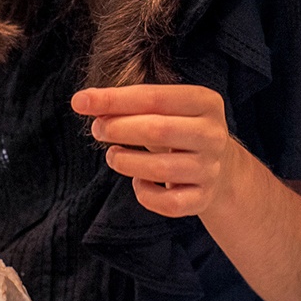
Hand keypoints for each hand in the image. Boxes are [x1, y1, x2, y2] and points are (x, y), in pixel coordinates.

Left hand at [75, 84, 251, 218]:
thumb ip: (129, 105)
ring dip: (126, 161)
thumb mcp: (163, 110)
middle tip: (97, 129)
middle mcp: (212, 135)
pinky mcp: (203, 198)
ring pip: (161, 170)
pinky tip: (139, 182)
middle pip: (159, 130)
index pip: (155, 97)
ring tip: (113, 155)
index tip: (79, 101)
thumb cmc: (178, 130)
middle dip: (118, 128)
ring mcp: (210, 169)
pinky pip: (168, 203)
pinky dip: (145, 194)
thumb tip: (86, 103)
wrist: (221, 168)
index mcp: (205, 102)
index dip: (114, 99)